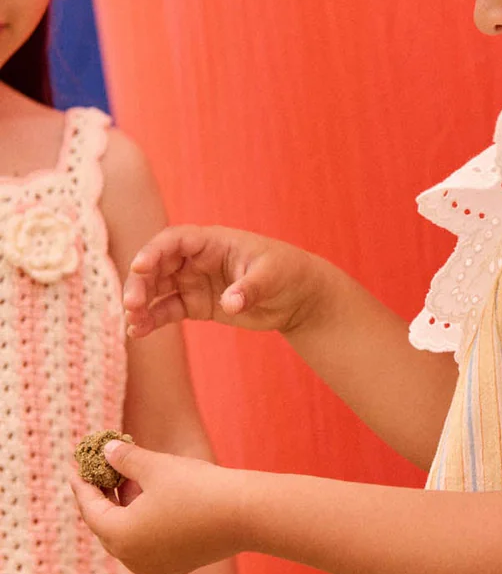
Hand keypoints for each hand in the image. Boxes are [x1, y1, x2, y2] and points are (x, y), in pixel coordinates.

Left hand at [70, 439, 243, 573]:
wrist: (246, 514)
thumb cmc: (197, 488)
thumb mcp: (155, 466)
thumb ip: (125, 459)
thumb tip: (107, 451)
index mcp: (120, 536)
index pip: (90, 509)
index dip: (82, 485)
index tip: (77, 466)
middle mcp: (134, 559)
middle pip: (107, 526)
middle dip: (103, 498)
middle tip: (100, 473)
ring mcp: (157, 566)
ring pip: (130, 536)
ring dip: (126, 510)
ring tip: (130, 480)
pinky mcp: (179, 564)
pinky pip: (150, 543)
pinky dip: (145, 523)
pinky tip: (154, 500)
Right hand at [123, 225, 322, 339]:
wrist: (297, 296)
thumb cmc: (287, 273)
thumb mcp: (272, 276)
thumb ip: (249, 288)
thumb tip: (230, 303)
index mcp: (213, 241)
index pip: (175, 240)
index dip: (154, 251)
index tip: (140, 267)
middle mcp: (197, 259)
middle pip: (158, 264)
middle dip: (141, 282)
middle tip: (131, 304)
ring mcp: (194, 281)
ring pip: (157, 288)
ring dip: (141, 303)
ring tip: (131, 323)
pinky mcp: (196, 305)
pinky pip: (167, 309)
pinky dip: (152, 320)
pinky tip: (138, 332)